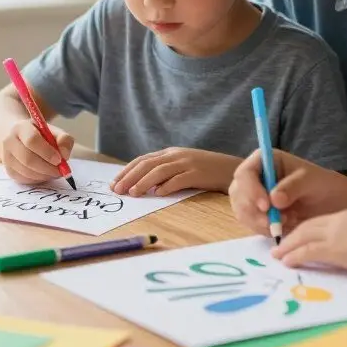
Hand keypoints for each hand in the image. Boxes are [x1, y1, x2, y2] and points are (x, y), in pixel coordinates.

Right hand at [1, 119, 73, 184]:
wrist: (21, 140)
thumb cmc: (41, 136)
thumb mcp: (54, 132)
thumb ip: (64, 140)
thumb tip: (64, 155)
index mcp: (21, 127)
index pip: (32, 140)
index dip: (47, 152)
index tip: (59, 159)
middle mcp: (9, 142)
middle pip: (28, 159)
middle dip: (47, 168)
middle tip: (60, 171)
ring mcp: (7, 158)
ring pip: (27, 172)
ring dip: (44, 175)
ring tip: (55, 171)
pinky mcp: (9, 171)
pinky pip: (25, 180)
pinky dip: (39, 179)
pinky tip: (45, 173)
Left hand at [110, 148, 240, 196]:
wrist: (232, 168)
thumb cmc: (205, 171)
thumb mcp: (182, 166)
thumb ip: (165, 172)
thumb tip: (144, 187)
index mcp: (170, 153)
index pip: (142, 160)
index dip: (126, 171)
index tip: (114, 183)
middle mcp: (176, 155)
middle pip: (147, 164)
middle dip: (130, 177)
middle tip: (118, 190)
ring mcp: (187, 163)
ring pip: (160, 171)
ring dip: (144, 182)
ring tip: (133, 194)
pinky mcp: (198, 173)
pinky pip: (179, 179)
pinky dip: (167, 186)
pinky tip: (158, 194)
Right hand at [228, 149, 346, 237]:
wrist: (330, 203)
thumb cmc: (321, 184)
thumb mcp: (311, 180)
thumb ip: (292, 186)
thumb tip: (273, 199)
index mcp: (264, 161)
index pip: (245, 173)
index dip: (250, 190)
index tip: (266, 206)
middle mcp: (254, 177)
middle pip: (238, 194)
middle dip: (254, 211)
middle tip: (274, 222)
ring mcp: (253, 196)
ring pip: (242, 212)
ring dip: (261, 222)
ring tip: (288, 221)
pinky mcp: (257, 213)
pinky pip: (251, 224)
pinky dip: (265, 230)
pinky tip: (285, 226)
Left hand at [272, 209, 346, 276]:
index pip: (320, 221)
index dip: (306, 229)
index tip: (297, 237)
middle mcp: (337, 222)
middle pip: (306, 226)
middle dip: (291, 236)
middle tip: (279, 246)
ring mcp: (333, 235)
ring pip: (302, 237)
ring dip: (287, 247)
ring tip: (276, 256)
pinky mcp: (333, 249)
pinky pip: (307, 251)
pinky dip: (295, 256)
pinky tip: (287, 262)